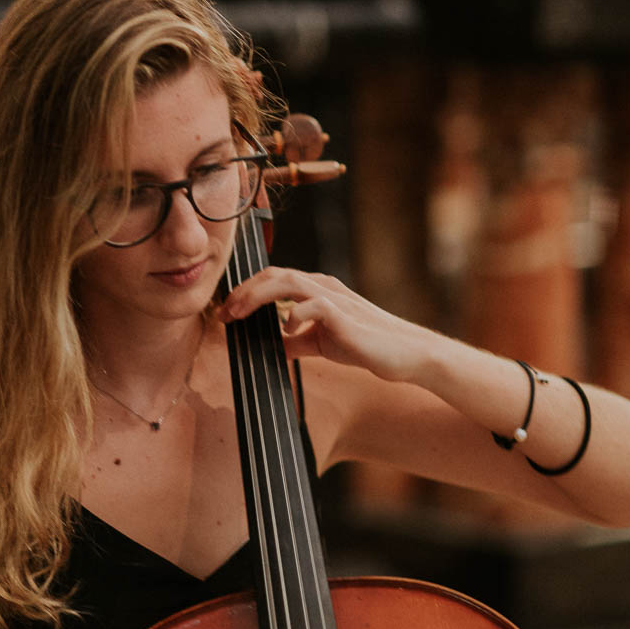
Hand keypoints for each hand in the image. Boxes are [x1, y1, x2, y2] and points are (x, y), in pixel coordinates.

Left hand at [221, 268, 430, 383]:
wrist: (405, 354)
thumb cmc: (366, 345)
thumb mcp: (320, 343)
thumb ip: (295, 341)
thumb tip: (268, 345)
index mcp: (317, 290)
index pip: (274, 279)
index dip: (246, 291)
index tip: (226, 312)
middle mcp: (323, 287)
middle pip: (275, 274)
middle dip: (244, 291)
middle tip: (224, 312)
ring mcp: (335, 298)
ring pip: (289, 281)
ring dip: (258, 296)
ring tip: (239, 315)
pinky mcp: (345, 315)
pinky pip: (314, 305)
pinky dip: (294, 315)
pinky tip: (286, 331)